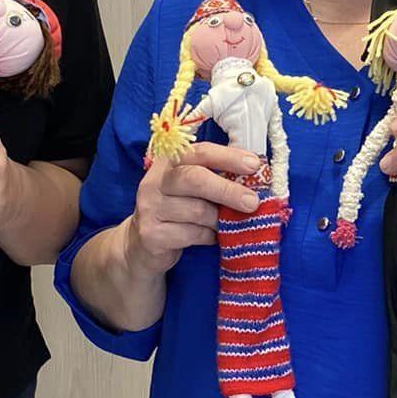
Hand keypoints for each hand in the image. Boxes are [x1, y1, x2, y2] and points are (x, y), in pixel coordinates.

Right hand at [124, 140, 263, 279]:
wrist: (141, 245)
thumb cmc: (176, 210)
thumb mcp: (190, 189)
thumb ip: (214, 177)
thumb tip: (255, 176)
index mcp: (168, 161)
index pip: (199, 152)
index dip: (228, 156)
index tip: (253, 165)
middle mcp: (155, 181)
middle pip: (194, 179)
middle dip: (228, 190)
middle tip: (253, 202)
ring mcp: (150, 208)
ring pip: (197, 211)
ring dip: (219, 219)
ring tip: (226, 223)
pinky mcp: (152, 234)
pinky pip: (192, 234)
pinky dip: (208, 236)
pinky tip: (210, 236)